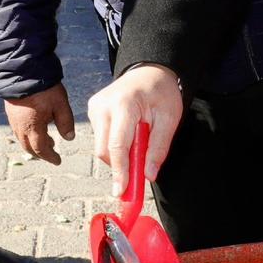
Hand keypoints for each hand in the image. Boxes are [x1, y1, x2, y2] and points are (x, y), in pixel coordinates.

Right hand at [4, 83, 76, 164]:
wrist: (23, 71)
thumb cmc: (44, 88)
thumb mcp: (60, 105)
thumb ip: (66, 122)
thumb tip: (69, 138)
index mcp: (32, 128)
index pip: (41, 149)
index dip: (50, 157)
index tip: (58, 161)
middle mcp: (20, 127)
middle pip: (29, 147)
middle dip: (40, 153)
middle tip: (52, 153)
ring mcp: (13, 119)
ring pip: (22, 138)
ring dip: (33, 143)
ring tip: (47, 140)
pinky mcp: (10, 111)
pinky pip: (18, 129)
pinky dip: (27, 134)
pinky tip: (36, 127)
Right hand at [87, 63, 183, 196]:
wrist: (150, 71)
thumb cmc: (162, 92)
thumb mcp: (169, 119)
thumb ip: (158, 148)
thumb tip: (148, 175)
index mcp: (124, 105)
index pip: (117, 146)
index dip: (120, 172)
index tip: (121, 191)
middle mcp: (103, 106)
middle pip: (104, 150)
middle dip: (120, 166)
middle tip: (139, 172)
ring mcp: (95, 107)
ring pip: (101, 146)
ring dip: (119, 154)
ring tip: (139, 139)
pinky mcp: (93, 110)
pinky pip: (101, 137)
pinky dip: (115, 144)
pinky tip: (128, 133)